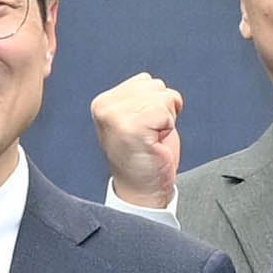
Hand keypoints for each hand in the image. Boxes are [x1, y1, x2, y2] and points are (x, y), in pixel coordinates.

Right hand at [91, 71, 187, 209]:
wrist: (142, 191)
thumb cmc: (143, 159)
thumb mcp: (135, 119)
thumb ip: (139, 98)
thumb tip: (157, 85)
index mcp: (103, 102)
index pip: (145, 81)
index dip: (155, 104)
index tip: (145, 127)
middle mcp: (105, 107)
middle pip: (156, 86)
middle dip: (162, 109)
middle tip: (150, 134)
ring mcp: (116, 116)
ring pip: (163, 96)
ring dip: (166, 119)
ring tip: (152, 138)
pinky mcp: (132, 127)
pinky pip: (166, 111)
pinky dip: (169, 127)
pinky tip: (156, 142)